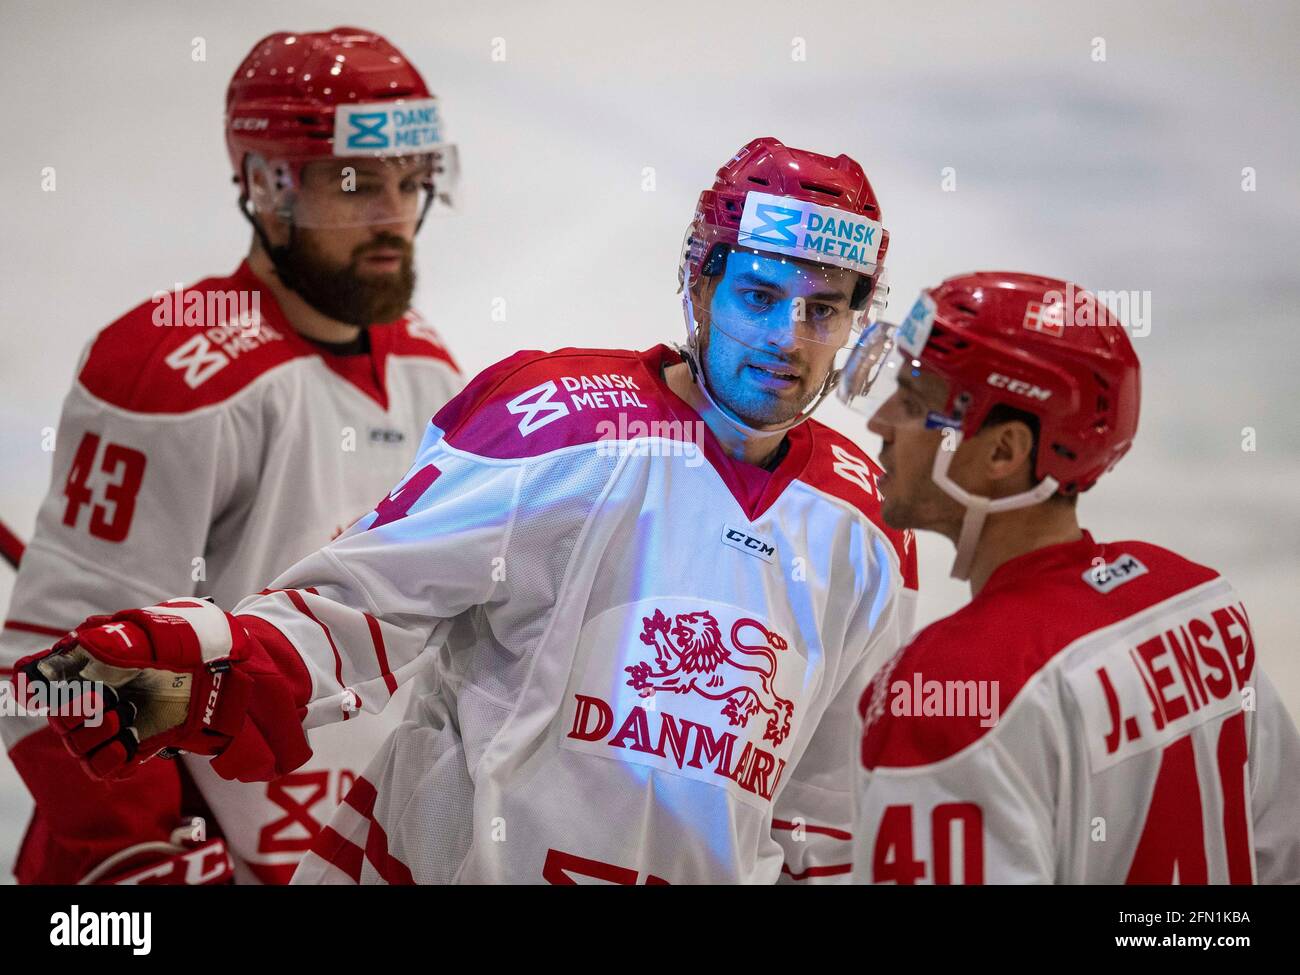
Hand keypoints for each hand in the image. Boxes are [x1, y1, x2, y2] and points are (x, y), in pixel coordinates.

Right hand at [12, 598, 252, 779]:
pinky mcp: (133, 748)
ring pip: (78, 748)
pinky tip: (125, 743)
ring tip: (121, 717)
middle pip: (60, 724)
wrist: (222, 674)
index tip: (60, 692)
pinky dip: (108, 760)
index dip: (45, 694)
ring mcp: (115, 726)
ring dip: (93, 736)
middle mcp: (99, 700)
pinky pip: (103, 769)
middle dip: (74, 715)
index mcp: (93, 670)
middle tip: (104, 701)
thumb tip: (64, 650)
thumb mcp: (147, 633)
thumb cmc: (187, 647)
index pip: (46, 689)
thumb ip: (105, 640)